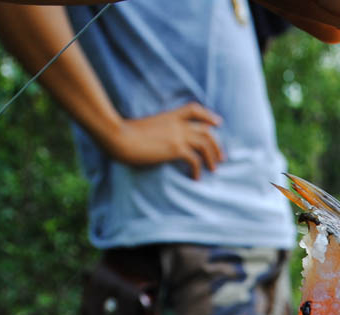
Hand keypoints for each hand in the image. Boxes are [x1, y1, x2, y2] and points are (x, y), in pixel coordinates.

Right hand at [102, 103, 223, 179]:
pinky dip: (198, 170)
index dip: (208, 115)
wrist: (118, 136)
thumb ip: (157, 130)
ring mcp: (178, 135)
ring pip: (205, 144)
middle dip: (217, 144)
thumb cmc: (124, 133)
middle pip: (206, 130)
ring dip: (212, 158)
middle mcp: (177, 124)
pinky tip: (195, 178)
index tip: (218, 123)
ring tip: (214, 169)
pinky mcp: (175, 148)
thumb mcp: (145, 127)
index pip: (194, 109)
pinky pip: (195, 160)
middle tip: (221, 157)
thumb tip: (159, 140)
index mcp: (169, 115)